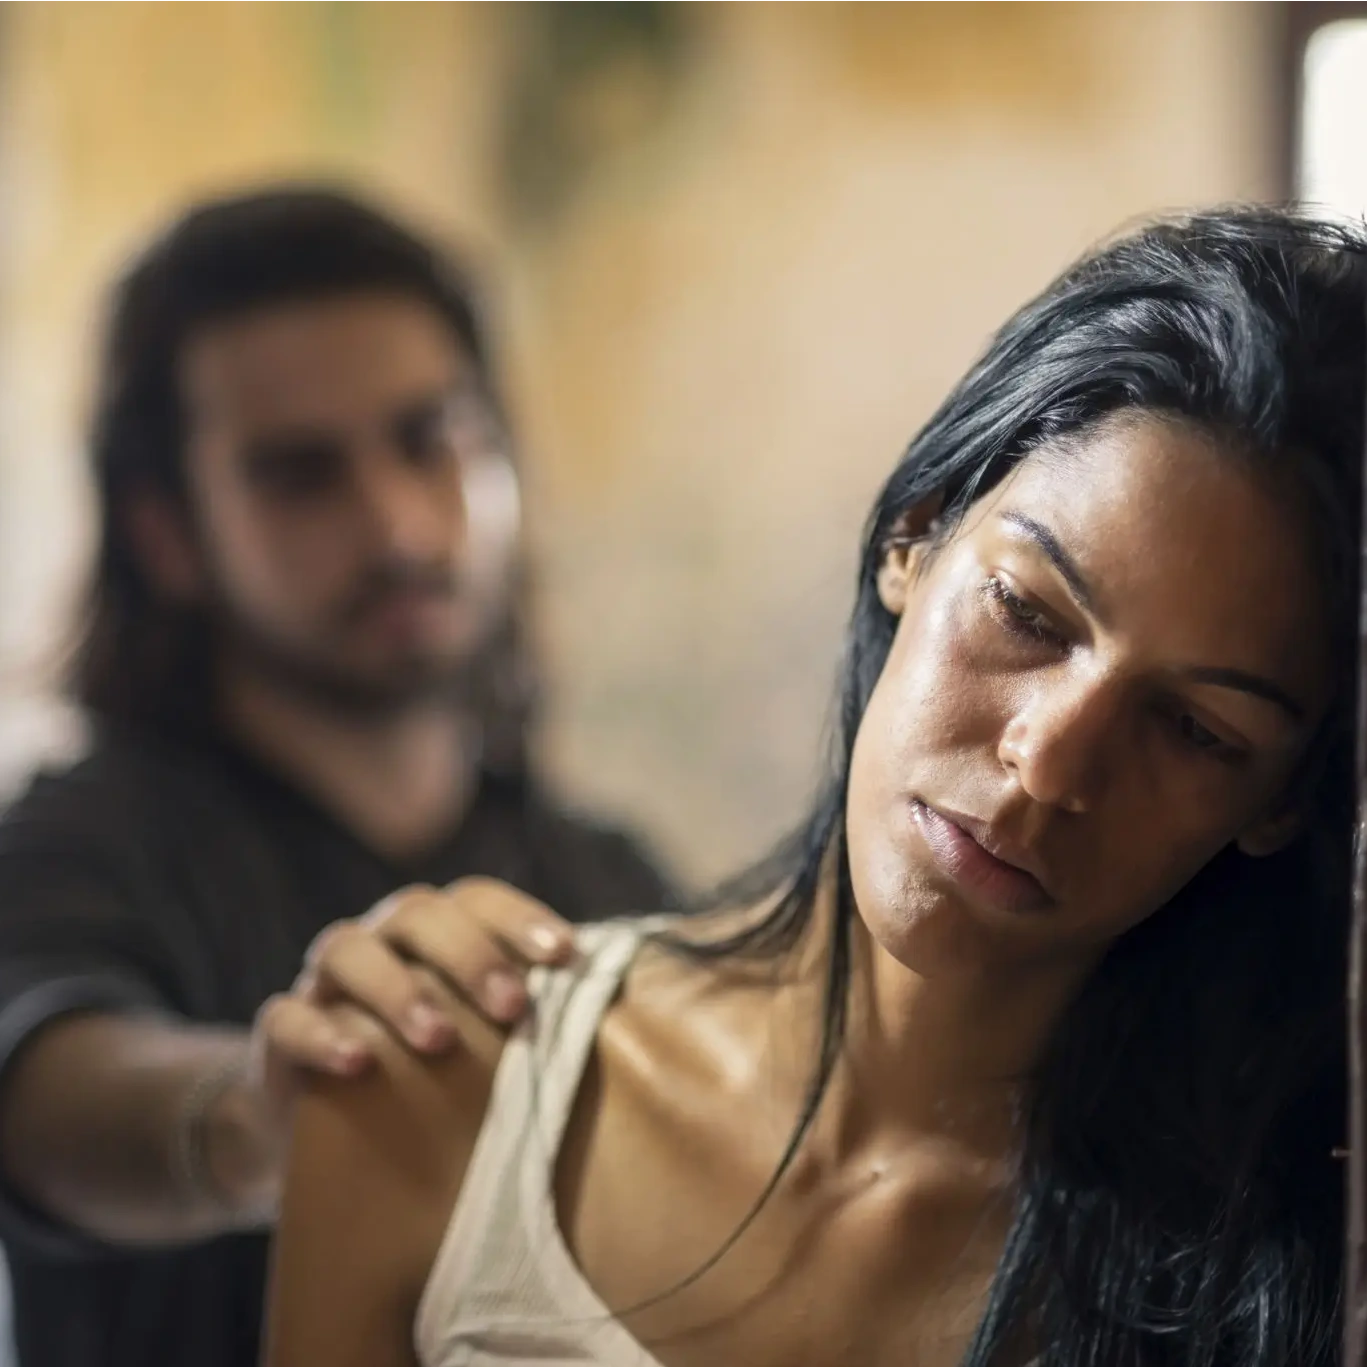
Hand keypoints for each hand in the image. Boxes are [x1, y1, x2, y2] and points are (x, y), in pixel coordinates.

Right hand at [249, 878, 573, 1120]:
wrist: (327, 1138)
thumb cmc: (429, 1078)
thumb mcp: (480, 1045)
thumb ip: (529, 1020)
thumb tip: (631, 1015)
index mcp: (432, 934)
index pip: (477, 899)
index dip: (521, 918)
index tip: (568, 957)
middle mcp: (379, 942)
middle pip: (417, 912)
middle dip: (468, 953)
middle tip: (512, 1007)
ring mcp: (323, 983)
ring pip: (348, 950)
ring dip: (399, 988)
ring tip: (439, 1038)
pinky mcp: (276, 1037)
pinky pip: (286, 1018)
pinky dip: (320, 1034)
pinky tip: (357, 1062)